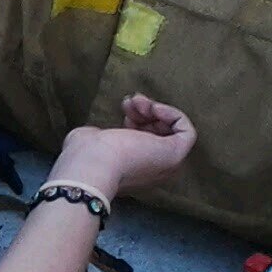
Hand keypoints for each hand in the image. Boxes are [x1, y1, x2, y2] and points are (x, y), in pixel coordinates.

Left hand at [48, 93, 196, 197]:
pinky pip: (186, 131)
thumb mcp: (90, 139)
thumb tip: (100, 134)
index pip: (144, 140)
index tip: (124, 108)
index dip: (136, 119)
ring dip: (157, 109)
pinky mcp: (176, 155)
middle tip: (131, 101)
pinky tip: (154, 108)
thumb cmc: (85, 155)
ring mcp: (165, 164)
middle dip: (146, 111)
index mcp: (131, 169)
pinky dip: (174, 114)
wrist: (93, 165)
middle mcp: (152, 170)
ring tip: (137, 102)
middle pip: (159, 134)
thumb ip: (100, 136)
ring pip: (172, 132)